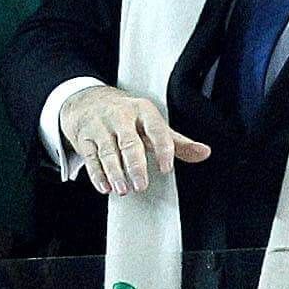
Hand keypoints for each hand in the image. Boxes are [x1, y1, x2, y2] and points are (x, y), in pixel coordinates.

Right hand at [60, 84, 211, 196]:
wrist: (86, 100)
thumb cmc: (126, 116)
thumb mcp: (151, 123)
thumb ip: (177, 141)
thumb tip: (204, 152)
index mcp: (143, 111)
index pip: (155, 128)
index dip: (162, 148)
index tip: (166, 168)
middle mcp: (121, 116)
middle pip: (129, 141)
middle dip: (135, 165)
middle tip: (141, 185)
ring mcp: (100, 126)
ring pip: (108, 151)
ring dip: (115, 172)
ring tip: (122, 189)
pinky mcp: (84, 137)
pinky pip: (90, 157)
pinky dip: (97, 174)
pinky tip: (105, 187)